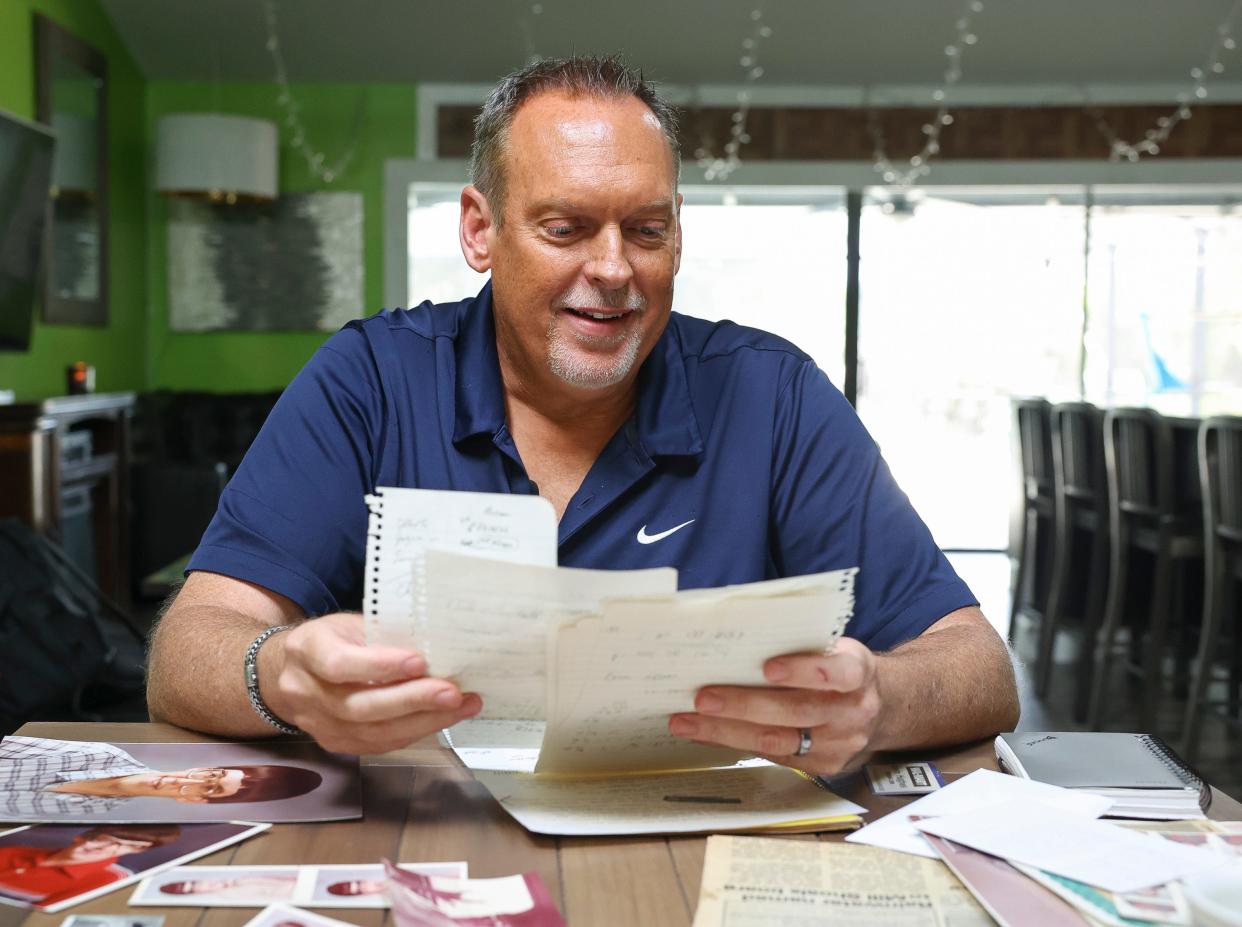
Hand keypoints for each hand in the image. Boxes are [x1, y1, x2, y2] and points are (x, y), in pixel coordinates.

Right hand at [259, 613, 480, 753]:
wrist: (290, 671)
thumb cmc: (332, 640)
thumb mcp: (350, 624)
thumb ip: (384, 636)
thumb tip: (438, 646)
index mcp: (306, 650)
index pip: (339, 664)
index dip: (380, 666)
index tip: (419, 662)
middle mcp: (304, 691)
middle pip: (359, 706)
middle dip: (413, 701)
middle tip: (453, 693)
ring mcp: (316, 723)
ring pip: (372, 732)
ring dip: (423, 721)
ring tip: (460, 707)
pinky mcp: (334, 743)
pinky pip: (377, 745)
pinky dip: (413, 732)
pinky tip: (440, 719)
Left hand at [667, 638, 883, 776]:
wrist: (882, 709)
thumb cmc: (840, 670)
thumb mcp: (834, 650)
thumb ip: (801, 648)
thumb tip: (734, 644)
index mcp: (858, 671)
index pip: (837, 672)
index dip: (803, 670)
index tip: (767, 667)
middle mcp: (854, 711)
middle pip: (796, 711)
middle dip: (744, 705)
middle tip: (702, 698)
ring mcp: (840, 744)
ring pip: (779, 740)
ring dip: (727, 731)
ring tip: (688, 721)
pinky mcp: (823, 767)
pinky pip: (774, 756)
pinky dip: (734, 743)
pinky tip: (706, 734)